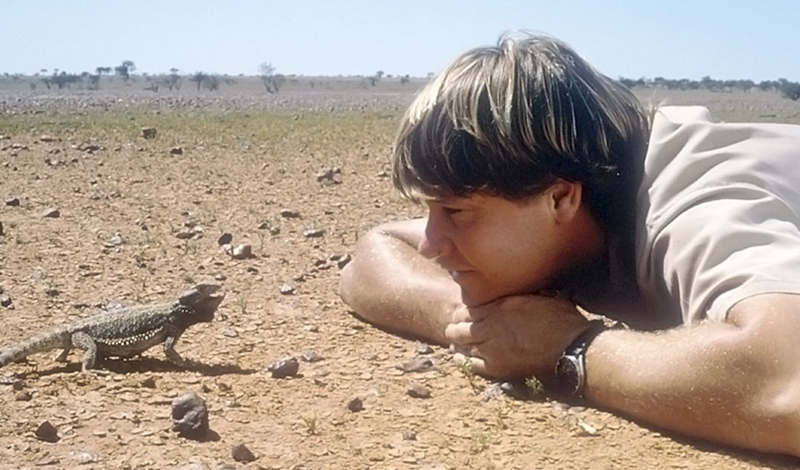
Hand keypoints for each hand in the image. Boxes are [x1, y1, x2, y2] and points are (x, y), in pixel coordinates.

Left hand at [445, 295, 589, 379]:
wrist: (571, 348)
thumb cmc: (562, 321)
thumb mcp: (540, 297)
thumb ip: (520, 296)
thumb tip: (517, 289)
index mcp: (501, 306)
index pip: (469, 308)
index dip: (463, 311)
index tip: (462, 313)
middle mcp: (491, 325)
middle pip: (460, 325)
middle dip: (456, 325)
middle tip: (455, 327)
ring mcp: (491, 347)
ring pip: (462, 343)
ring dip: (457, 342)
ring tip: (455, 341)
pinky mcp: (496, 367)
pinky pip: (471, 363)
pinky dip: (463, 359)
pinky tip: (459, 357)